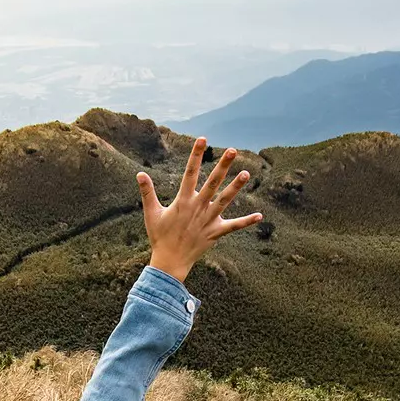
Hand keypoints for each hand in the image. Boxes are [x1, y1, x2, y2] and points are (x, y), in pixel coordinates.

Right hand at [136, 137, 262, 281]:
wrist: (169, 262)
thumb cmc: (159, 236)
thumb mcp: (151, 213)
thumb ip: (147, 192)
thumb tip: (139, 174)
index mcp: (183, 200)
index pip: (190, 172)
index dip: (196, 155)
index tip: (202, 139)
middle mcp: (198, 207)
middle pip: (212, 182)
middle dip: (223, 165)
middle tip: (232, 150)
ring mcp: (208, 220)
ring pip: (225, 200)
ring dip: (236, 186)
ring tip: (247, 173)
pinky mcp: (215, 232)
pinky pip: (233, 226)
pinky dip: (246, 221)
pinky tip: (260, 216)